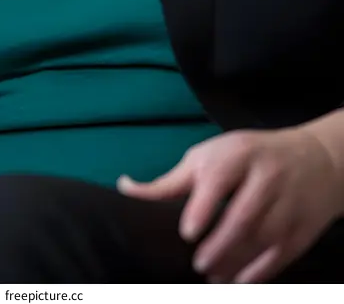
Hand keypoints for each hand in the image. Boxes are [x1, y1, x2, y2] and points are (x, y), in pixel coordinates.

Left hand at [117, 125, 342, 282]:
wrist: (315, 159)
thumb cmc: (247, 156)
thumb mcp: (210, 156)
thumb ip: (171, 180)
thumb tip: (124, 187)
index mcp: (238, 155)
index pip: (221, 178)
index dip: (204, 206)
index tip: (188, 232)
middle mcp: (265, 177)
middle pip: (244, 216)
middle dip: (221, 245)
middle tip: (198, 264)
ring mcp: (287, 204)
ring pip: (262, 240)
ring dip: (235, 264)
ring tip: (212, 277)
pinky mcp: (302, 229)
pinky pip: (281, 257)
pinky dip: (259, 275)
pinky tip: (238, 283)